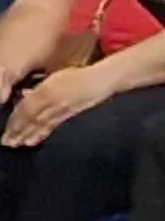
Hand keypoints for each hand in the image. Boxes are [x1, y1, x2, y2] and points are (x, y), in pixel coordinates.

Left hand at [0, 63, 118, 148]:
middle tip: (7, 143)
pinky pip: (53, 126)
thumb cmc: (77, 76)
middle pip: (31, 119)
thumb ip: (39, 87)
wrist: (100, 81)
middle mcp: (53, 101)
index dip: (15, 120)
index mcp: (47, 90)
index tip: (6, 129)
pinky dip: (42, 134)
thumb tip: (25, 95)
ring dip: (28, 135)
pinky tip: (34, 141)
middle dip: (18, 131)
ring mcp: (62, 110)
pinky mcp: (70, 115)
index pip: (26, 107)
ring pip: (41, 125)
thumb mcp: (55, 76)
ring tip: (18, 144)